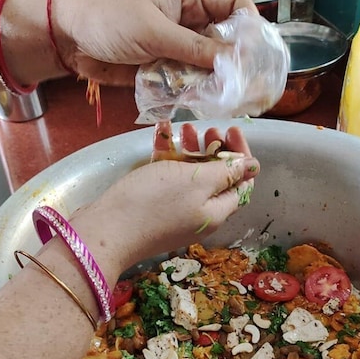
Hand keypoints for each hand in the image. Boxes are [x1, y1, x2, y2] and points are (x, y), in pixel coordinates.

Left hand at [52, 0, 256, 84]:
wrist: (69, 40)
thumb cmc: (107, 20)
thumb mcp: (154, 31)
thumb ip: (193, 48)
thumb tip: (231, 62)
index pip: (233, 4)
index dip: (249, 24)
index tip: (254, 50)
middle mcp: (188, 21)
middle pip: (226, 39)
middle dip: (235, 60)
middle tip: (245, 84)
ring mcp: (177, 46)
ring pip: (209, 64)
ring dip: (216, 80)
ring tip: (224, 97)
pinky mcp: (165, 68)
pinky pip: (189, 80)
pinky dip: (195, 91)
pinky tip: (201, 101)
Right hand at [70, 124, 258, 271]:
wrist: (106, 231)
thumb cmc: (155, 203)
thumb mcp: (197, 182)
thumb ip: (226, 173)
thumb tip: (252, 168)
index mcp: (217, 211)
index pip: (241, 182)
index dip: (240, 156)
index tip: (231, 130)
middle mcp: (200, 213)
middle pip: (215, 178)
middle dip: (214, 149)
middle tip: (206, 129)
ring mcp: (175, 212)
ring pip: (190, 176)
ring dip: (190, 149)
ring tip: (182, 127)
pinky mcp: (152, 207)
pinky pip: (166, 178)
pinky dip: (166, 155)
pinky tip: (159, 133)